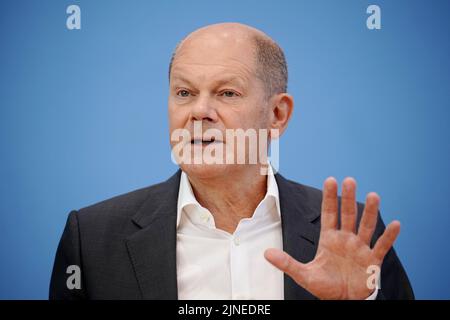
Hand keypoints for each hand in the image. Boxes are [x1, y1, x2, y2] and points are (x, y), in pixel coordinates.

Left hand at [264, 177, 400, 299]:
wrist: (343, 301)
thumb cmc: (325, 287)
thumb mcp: (304, 274)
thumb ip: (286, 263)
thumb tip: (266, 253)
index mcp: (329, 239)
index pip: (328, 214)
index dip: (329, 198)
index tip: (330, 180)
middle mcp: (346, 239)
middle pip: (348, 215)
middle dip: (348, 198)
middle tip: (349, 180)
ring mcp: (360, 248)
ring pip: (366, 226)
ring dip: (370, 212)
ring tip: (373, 196)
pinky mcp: (373, 261)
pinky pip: (382, 247)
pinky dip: (389, 237)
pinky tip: (395, 224)